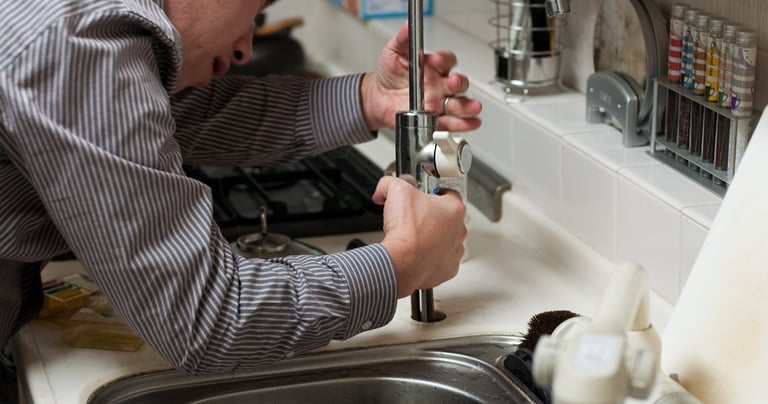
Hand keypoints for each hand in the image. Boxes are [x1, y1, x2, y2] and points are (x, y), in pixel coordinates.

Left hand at [360, 21, 482, 132]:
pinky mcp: (435, 119)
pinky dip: (463, 124)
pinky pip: (452, 122)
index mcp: (433, 67)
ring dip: (468, 106)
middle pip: (459, 83)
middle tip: (451, 83)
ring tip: (472, 107)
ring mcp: (440, 102)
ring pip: (460, 104)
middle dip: (458, 83)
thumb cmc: (390, 74)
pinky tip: (470, 123)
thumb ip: (403, 40)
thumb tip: (408, 26)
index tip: (434, 60)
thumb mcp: (394, 53)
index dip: (443, 60)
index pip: (447, 61)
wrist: (378, 98)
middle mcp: (440, 85)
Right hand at [372, 176, 466, 297]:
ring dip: (433, 238)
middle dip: (431, 216)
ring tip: (414, 237)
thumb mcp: (396, 191)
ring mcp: (455, 251)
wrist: (401, 263)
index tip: (422, 197)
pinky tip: (417, 253)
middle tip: (414, 217)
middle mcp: (459, 230)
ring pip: (446, 240)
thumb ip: (391, 183)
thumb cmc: (406, 232)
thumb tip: (384, 187)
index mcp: (454, 209)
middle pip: (447, 218)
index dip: (432, 193)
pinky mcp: (448, 269)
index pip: (449, 193)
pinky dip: (430, 257)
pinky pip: (441, 260)